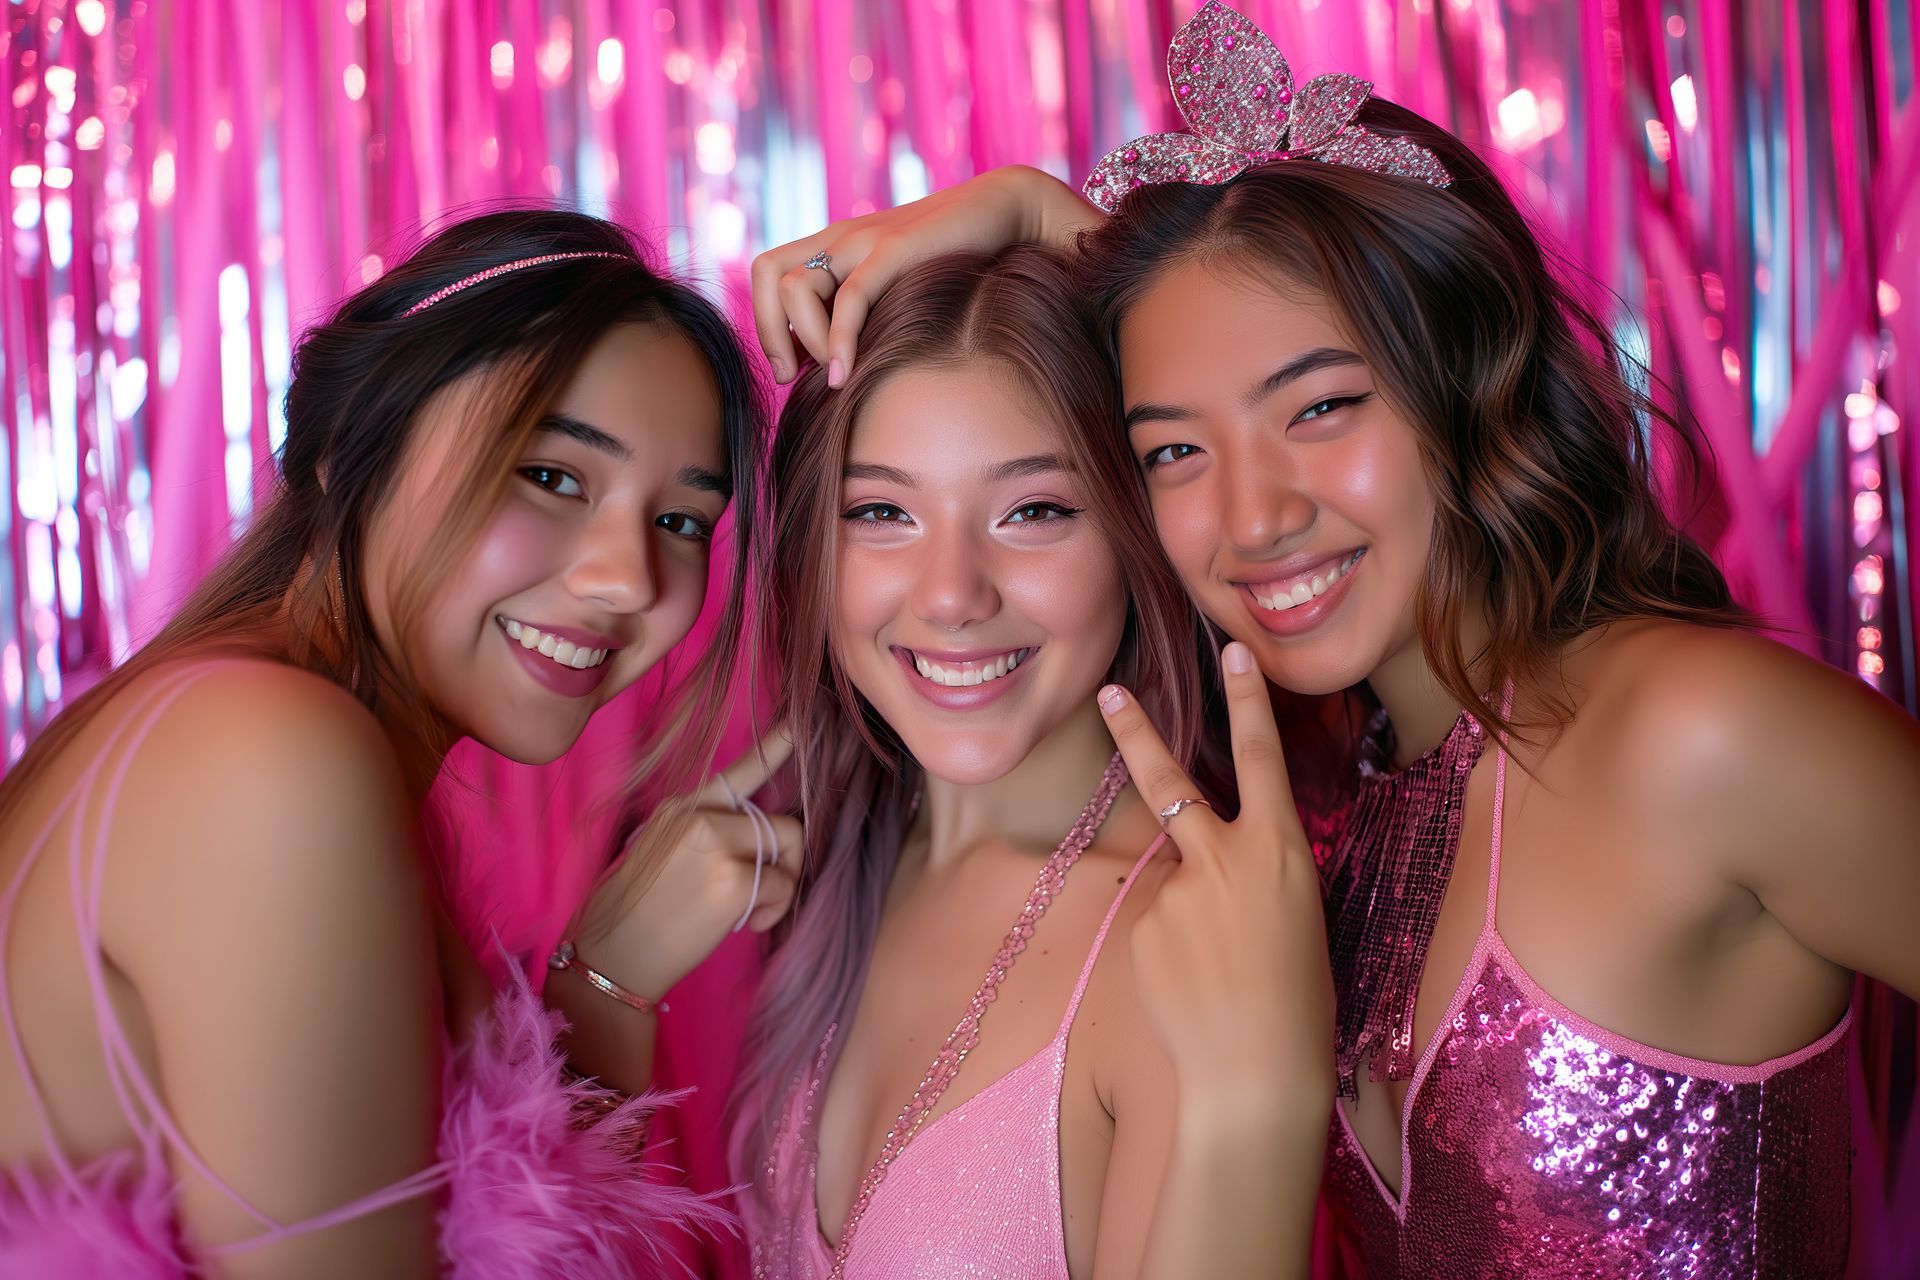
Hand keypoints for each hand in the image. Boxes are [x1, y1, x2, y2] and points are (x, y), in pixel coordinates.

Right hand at [568, 729, 800, 1002]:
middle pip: (779, 821)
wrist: (609, 958)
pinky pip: (784, 886)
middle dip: (785, 859)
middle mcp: (698, 816)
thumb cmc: (632, 917)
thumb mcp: (659, 854)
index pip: (738, 772)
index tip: (799, 727)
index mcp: (680, 808)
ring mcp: (716, 844)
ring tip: (750, 911)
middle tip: (762, 894)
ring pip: (789, 848)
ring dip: (781, 885)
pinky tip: (746, 924)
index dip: (774, 749)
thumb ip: (702, 835)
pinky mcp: (732, 880)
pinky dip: (774, 910)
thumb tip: (753, 840)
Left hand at [749, 164, 1098, 385]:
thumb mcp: (902, 286)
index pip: (768, 275)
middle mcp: (840, 239)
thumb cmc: (960, 259)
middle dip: (767, 333)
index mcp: (835, 245)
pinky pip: (849, 299)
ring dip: (805, 340)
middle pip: (766, 277)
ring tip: (835, 375)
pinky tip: (843, 377)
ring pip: (795, 288)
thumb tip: (841, 365)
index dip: (765, 323)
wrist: (1008, 212)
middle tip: (789, 378)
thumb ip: (870, 310)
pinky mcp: (895, 252)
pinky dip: (836, 343)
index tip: (791, 370)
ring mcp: (864, 241)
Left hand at [1097, 643, 1333, 1122]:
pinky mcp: (1142, 927)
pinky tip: (1194, 988)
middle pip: (1170, 778)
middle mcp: (1223, 858)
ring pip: (1170, 876)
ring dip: (1187, 910)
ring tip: (1217, 971)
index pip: (1262, 757)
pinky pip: (1154, 923)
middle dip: (1135, 730)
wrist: (1255, 1075)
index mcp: (1280, 851)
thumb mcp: (1297, 917)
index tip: (1233, 652)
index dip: (1248, 702)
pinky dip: (1172, 948)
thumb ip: (1253, 872)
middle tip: (1108, 691)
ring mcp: (1175, 891)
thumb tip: (1212, 859)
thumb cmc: (1298, 1004)